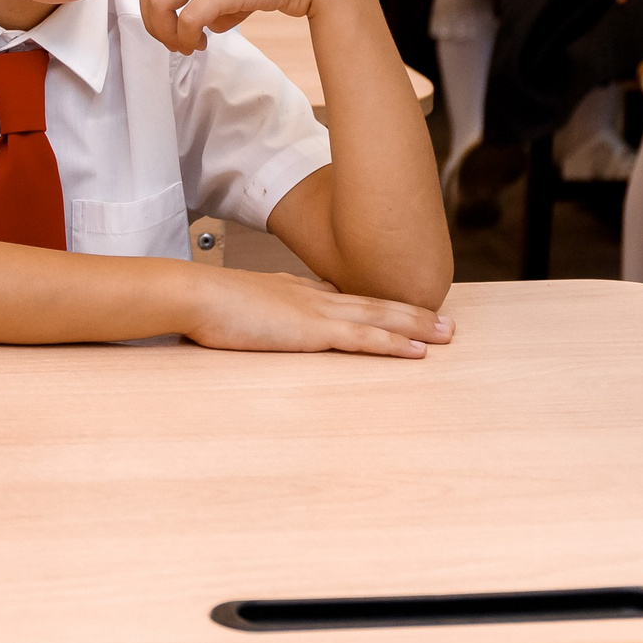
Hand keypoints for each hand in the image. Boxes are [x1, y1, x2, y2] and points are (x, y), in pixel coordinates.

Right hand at [184, 268, 448, 358]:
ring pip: (379, 317)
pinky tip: (418, 351)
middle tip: (444, 321)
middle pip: (372, 303)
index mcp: (292, 291)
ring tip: (447, 334)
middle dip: (411, 313)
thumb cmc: (204, 303)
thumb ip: (255, 311)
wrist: (195, 295)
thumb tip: (259, 319)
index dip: (376, 305)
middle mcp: (312, 296)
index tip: (400, 308)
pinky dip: (394, 343)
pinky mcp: (314, 331)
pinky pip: (364, 338)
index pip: (344, 297)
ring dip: (416, 326)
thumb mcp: (235, 305)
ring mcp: (316, 312)